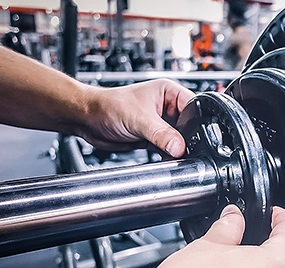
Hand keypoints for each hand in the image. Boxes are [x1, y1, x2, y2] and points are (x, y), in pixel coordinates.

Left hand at [74, 79, 193, 156]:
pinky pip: (168, 150)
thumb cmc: (108, 106)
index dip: (196, 123)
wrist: (88, 120)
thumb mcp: (138, 118)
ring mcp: (162, 125)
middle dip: (186, 139)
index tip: (193, 138)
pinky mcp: (155, 139)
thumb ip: (161, 133)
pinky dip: (168, 156)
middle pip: (189, 127)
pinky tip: (163, 157)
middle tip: (181, 149)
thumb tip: (179, 147)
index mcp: (169, 93)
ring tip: (169, 152)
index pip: (193, 107)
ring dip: (176, 149)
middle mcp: (168, 108)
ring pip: (180, 141)